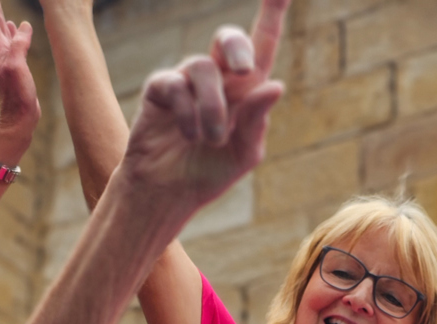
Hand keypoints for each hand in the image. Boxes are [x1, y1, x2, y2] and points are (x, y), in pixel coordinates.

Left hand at [0, 0, 39, 152]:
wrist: (20, 118)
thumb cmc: (17, 96)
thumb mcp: (17, 66)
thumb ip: (19, 45)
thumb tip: (23, 26)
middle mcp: (1, 52)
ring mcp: (8, 59)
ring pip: (2, 31)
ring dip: (0, 17)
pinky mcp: (17, 67)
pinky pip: (14, 43)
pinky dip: (13, 33)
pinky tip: (16, 28)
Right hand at [121, 2, 289, 214]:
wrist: (170, 192)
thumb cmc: (209, 172)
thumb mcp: (243, 153)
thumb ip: (257, 122)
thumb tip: (275, 85)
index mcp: (245, 91)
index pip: (262, 45)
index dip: (272, 14)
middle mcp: (217, 78)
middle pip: (229, 40)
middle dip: (237, 46)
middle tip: (244, 69)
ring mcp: (187, 80)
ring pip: (203, 68)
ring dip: (212, 109)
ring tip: (211, 140)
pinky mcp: (160, 88)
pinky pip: (176, 85)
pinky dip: (187, 115)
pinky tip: (188, 135)